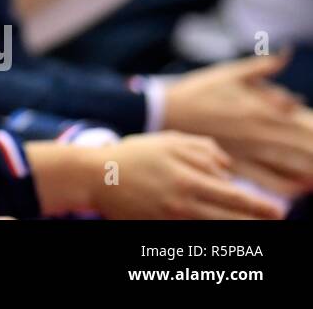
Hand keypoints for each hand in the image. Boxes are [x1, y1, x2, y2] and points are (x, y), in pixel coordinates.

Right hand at [88, 132, 283, 219]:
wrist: (97, 176)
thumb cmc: (135, 155)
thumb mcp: (170, 141)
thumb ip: (204, 150)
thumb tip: (228, 169)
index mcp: (189, 179)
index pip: (236, 198)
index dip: (260, 206)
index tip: (277, 211)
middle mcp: (184, 204)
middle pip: (231, 220)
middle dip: (255, 221)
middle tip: (273, 220)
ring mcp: (172, 219)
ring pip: (215, 228)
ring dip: (234, 226)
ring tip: (245, 223)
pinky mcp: (160, 228)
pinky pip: (192, 232)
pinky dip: (207, 227)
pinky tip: (213, 221)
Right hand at [164, 56, 312, 189]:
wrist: (164, 112)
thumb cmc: (198, 90)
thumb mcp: (229, 73)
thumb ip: (261, 67)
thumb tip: (287, 54)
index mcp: (261, 108)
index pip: (304, 122)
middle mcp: (259, 134)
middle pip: (303, 147)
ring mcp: (249, 153)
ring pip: (291, 168)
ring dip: (308, 172)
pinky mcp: (238, 167)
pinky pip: (269, 183)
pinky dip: (288, 188)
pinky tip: (298, 190)